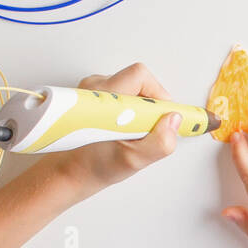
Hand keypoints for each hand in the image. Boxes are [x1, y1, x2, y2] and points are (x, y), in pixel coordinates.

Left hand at [43, 63, 180, 190]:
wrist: (73, 169)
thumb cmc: (96, 165)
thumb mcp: (132, 160)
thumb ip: (159, 142)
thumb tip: (174, 120)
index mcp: (102, 99)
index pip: (140, 78)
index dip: (158, 95)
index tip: (163, 116)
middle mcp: (94, 88)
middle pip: (138, 80)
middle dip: (150, 105)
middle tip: (146, 128)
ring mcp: (93, 88)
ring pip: (132, 87)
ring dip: (140, 108)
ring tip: (132, 131)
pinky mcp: (94, 93)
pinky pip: (124, 92)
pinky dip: (131, 109)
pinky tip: (123, 128)